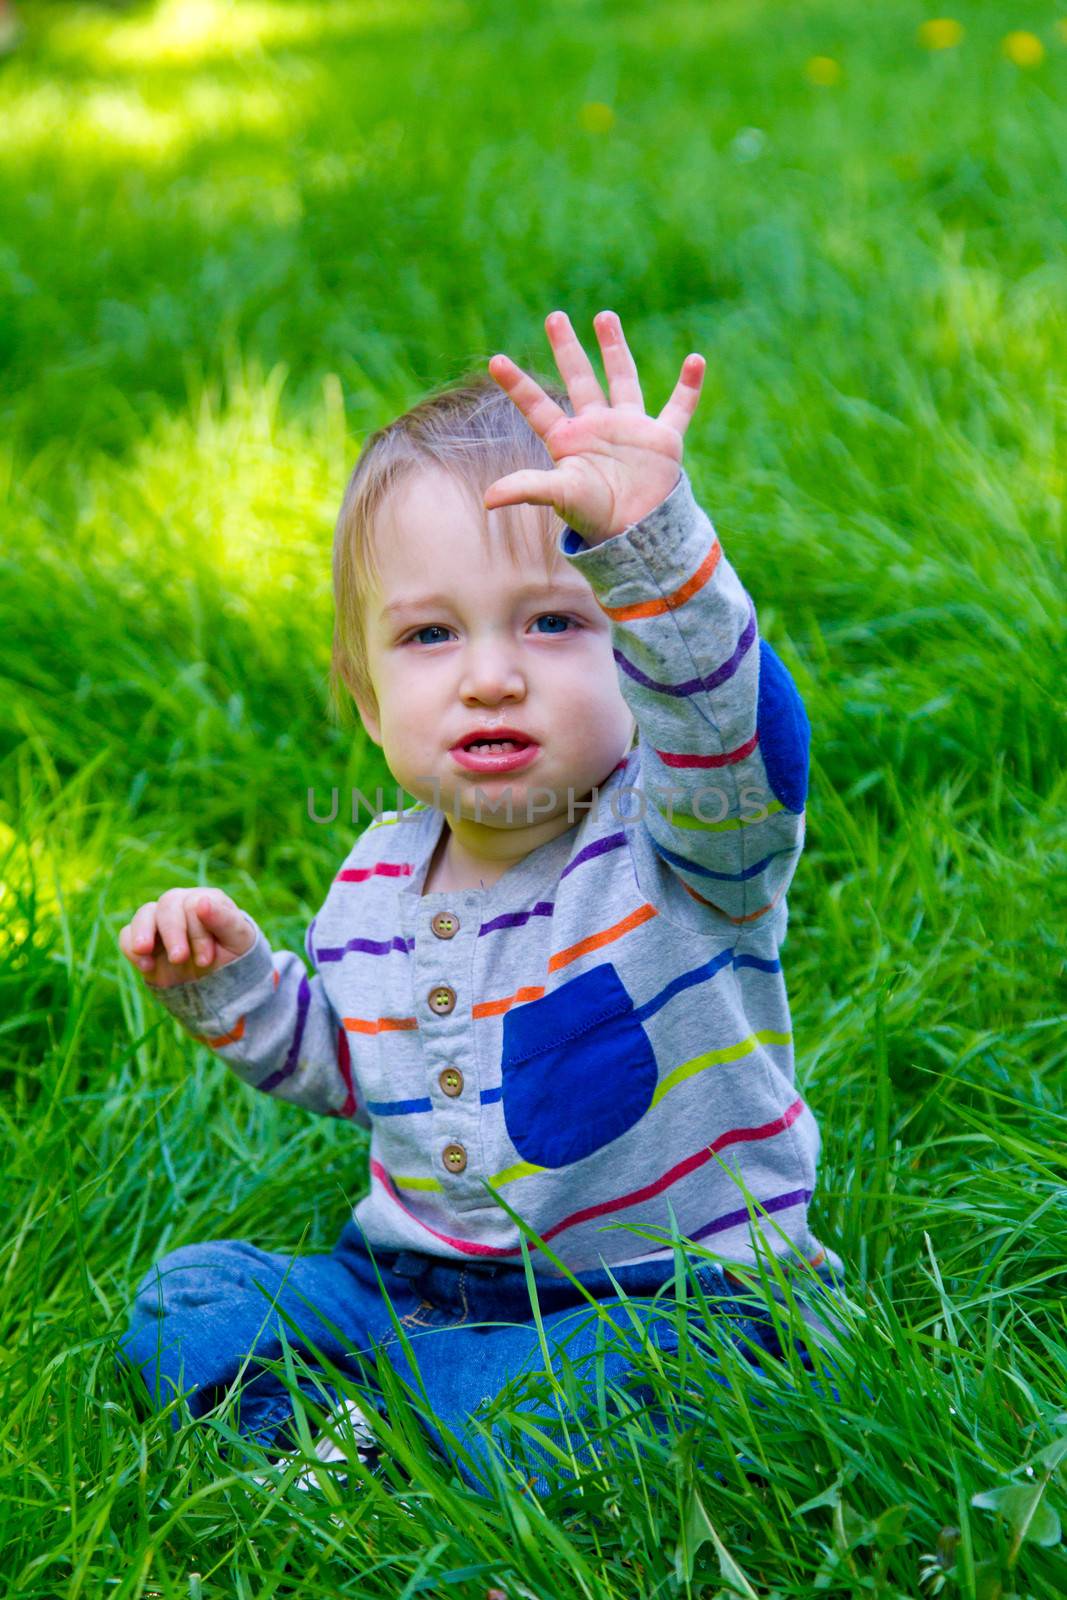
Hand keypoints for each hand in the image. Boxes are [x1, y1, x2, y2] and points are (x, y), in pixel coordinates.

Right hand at [119, 888, 255, 989]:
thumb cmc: (234, 954)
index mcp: (205, 899)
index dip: (197, 932)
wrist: (221, 981)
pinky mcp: (144, 943)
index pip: (192, 905)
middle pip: (167, 906)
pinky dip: (131, 949)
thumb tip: (202, 901)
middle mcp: (180, 905)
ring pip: (144, 915)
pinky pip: (127, 936)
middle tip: (179, 959)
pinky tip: (145, 966)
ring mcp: (160, 923)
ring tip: (145, 951)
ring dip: (143, 933)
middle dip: (172, 933)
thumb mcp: (238, 939)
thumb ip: (224, 919)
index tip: (206, 959)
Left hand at [484, 309, 704, 541]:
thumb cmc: (595, 518)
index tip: (495, 361)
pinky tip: (696, 361)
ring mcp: (630, 429)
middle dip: (567, 349)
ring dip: (615, 348)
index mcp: (568, 440)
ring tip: (604, 316)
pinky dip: (689, 387)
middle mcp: (597, 428)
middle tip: (554, 317)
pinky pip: (679, 408)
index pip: (537, 406)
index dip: (516, 385)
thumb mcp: (560, 496)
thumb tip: (487, 500)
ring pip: (622, 380)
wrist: (638, 535)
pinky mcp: (663, 439)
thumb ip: (527, 488)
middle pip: (579, 379)